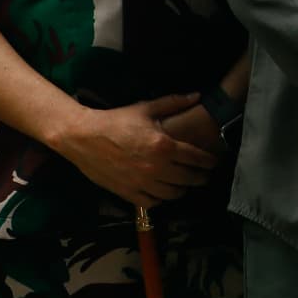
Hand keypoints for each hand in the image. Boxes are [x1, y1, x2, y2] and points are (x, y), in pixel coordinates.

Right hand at [52, 97, 219, 207]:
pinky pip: (153, 202)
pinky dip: (161, 199)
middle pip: (189, 179)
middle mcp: (157, 167)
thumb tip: (198, 95)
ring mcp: (143, 182)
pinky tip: (162, 192)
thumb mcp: (145, 108)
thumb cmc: (116, 121)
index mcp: (164, 146)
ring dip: (182, 190)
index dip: (209, 162)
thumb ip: (174, 103)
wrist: (83, 137)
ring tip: (184, 184)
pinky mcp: (128, 193)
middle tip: (204, 175)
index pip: (197, 158)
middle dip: (200, 177)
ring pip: (173, 194)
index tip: (214, 162)